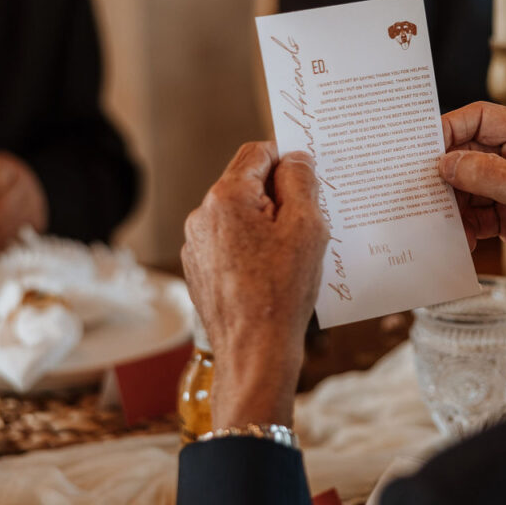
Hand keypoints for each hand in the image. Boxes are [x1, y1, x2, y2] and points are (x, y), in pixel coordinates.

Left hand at [181, 142, 327, 427]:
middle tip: (308, 223)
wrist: (254, 352)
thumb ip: (301, 182)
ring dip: (265, 225)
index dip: (287, 160)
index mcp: (226, 196)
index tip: (309, 178)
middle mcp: (202, 215)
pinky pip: (228, 245)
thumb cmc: (282, 291)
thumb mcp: (307, 227)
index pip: (258, 152)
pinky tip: (272, 275)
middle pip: (246, 184)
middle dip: (278, 197)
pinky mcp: (198, 270)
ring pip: (238, 217)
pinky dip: (251, 250)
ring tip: (291, 257)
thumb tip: (295, 160)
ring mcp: (196, 244)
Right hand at [439, 102, 505, 302]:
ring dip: (453, 205)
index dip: (451, 129)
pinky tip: (463, 240)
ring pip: (469, 187)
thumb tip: (447, 162)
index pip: (482, 119)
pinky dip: (465, 227)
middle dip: (447, 172)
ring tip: (443, 220)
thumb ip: (488, 175)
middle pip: (470, 153)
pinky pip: (476, 215)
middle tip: (423, 187)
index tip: (423, 147)